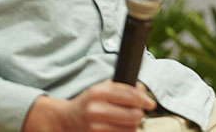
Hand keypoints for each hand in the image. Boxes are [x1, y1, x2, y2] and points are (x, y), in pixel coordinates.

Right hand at [22, 80, 155, 131]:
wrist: (65, 120)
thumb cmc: (88, 102)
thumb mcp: (103, 88)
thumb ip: (124, 88)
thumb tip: (145, 95)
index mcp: (99, 92)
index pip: (131, 95)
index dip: (144, 99)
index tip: (150, 103)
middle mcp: (96, 109)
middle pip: (133, 114)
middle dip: (139, 113)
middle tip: (137, 112)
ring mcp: (94, 127)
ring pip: (129, 129)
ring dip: (132, 125)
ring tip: (127, 121)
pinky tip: (120, 128)